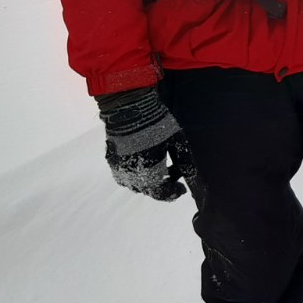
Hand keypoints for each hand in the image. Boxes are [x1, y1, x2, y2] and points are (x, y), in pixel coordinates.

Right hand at [96, 86, 188, 200]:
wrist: (129, 108)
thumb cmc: (156, 125)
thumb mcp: (177, 142)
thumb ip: (185, 161)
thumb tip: (191, 175)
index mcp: (148, 175)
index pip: (161, 193)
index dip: (172, 193)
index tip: (181, 188)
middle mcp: (131, 176)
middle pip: (148, 188)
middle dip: (162, 184)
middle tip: (173, 173)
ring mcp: (119, 168)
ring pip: (135, 182)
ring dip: (149, 178)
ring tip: (160, 166)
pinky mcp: (112, 159)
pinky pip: (125, 173)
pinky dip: (136, 171)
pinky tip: (145, 160)